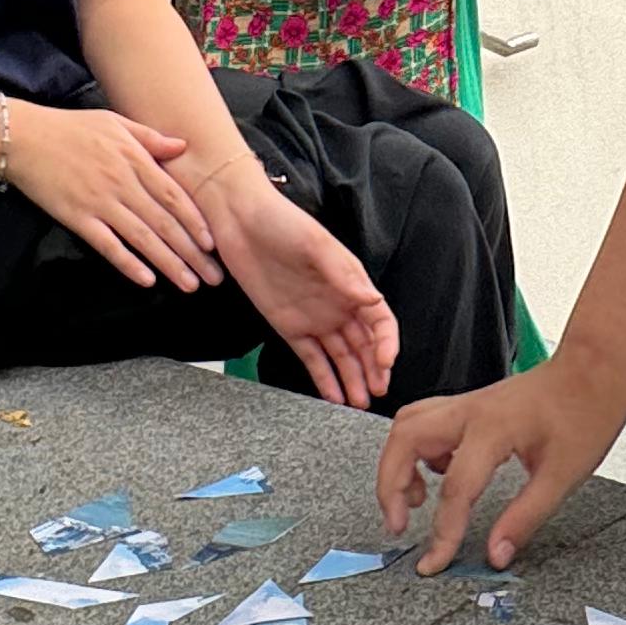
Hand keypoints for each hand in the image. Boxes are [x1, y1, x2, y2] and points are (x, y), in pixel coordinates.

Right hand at [6, 103, 218, 292]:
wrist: (24, 138)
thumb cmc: (70, 128)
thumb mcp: (115, 122)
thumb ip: (150, 138)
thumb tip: (182, 146)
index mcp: (134, 159)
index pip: (173, 196)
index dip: (195, 221)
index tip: (212, 243)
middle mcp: (122, 183)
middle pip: (164, 222)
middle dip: (191, 252)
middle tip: (212, 276)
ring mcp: (100, 202)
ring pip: (142, 237)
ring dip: (168, 263)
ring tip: (189, 284)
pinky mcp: (78, 217)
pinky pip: (108, 245)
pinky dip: (128, 263)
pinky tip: (146, 280)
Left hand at [210, 179, 396, 410]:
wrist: (239, 221)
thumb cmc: (282, 222)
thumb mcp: (316, 244)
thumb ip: (344, 275)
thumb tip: (372, 300)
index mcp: (350, 283)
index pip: (379, 320)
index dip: (386, 343)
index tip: (385, 363)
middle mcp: (337, 304)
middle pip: (363, 344)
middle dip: (373, 369)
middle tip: (378, 392)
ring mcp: (314, 317)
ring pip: (341, 355)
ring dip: (352, 379)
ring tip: (359, 403)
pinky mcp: (289, 326)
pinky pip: (311, 357)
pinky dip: (324, 377)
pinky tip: (334, 397)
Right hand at [375, 353, 625, 571]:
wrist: (596, 370)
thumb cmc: (587, 414)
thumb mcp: (563, 475)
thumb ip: (525, 517)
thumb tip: (496, 555)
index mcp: (493, 429)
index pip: (455, 489)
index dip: (443, 533)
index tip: (434, 563)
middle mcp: (470, 411)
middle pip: (404, 441)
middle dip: (390, 486)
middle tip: (399, 525)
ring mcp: (467, 404)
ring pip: (407, 425)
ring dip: (398, 463)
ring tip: (414, 501)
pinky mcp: (471, 405)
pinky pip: (425, 421)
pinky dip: (418, 450)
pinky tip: (441, 473)